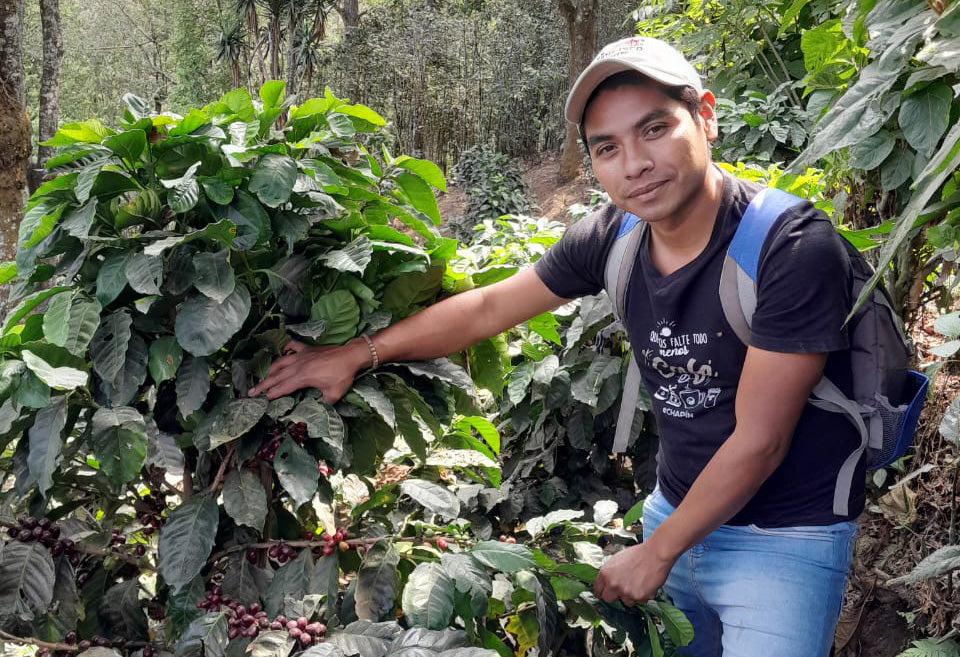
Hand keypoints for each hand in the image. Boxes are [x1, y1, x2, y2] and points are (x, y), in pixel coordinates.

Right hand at [247, 338, 369, 401]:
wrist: (351, 355)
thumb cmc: (343, 376)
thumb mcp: (334, 394)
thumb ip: (322, 404)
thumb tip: (312, 410)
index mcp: (303, 377)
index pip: (282, 388)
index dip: (271, 394)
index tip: (261, 400)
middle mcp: (298, 365)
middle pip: (276, 376)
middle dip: (263, 385)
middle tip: (251, 392)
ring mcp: (301, 355)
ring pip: (280, 362)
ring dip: (270, 370)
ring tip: (262, 377)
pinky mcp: (307, 349)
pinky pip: (292, 346)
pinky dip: (286, 348)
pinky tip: (282, 351)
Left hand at [593, 542, 675, 606]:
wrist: (655, 554)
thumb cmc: (637, 554)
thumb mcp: (617, 560)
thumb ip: (610, 573)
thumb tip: (606, 582)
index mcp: (605, 573)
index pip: (597, 590)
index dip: (603, 591)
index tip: (607, 593)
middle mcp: (612, 584)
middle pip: (608, 599)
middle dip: (615, 596)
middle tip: (624, 590)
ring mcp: (625, 592)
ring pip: (625, 602)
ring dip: (630, 596)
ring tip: (638, 583)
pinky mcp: (638, 597)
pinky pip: (639, 602)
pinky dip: (642, 596)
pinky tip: (646, 585)